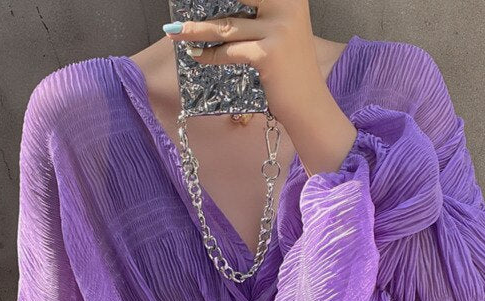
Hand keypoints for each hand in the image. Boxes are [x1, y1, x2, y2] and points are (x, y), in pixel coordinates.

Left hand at [162, 0, 357, 175]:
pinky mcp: (268, 54)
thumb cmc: (292, 71)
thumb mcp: (280, 33)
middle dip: (205, 6)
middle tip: (178, 13)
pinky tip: (196, 56)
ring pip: (226, 26)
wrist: (310, 105)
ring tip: (175, 32)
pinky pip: (229, 52)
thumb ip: (259, 15)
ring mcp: (279, 29)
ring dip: (196, 30)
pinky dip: (210, 55)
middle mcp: (287, 5)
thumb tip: (218, 13)